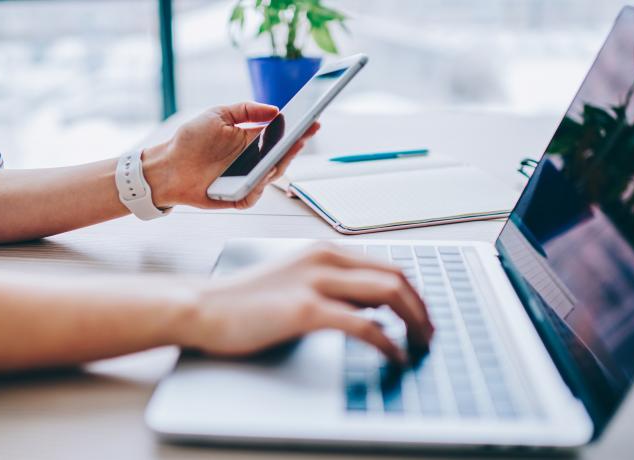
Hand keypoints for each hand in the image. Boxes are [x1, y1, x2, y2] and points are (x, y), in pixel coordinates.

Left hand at [142, 102, 319, 209]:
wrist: (168, 165)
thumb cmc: (191, 140)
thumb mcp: (218, 115)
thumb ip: (246, 110)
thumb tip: (275, 110)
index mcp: (251, 140)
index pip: (281, 135)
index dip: (298, 129)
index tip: (312, 121)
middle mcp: (252, 161)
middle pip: (282, 156)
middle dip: (295, 146)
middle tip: (303, 136)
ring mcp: (246, 179)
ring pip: (271, 176)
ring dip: (280, 164)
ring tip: (287, 150)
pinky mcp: (237, 196)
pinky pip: (253, 195)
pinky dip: (259, 187)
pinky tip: (262, 176)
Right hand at [177, 244, 433, 363]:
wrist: (203, 307)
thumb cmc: (244, 300)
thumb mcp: (296, 280)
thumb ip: (332, 286)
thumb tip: (372, 305)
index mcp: (324, 251)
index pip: (387, 266)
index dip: (413, 292)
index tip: (422, 316)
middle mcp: (325, 259)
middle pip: (396, 276)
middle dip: (422, 306)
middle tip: (430, 333)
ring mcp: (316, 282)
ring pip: (389, 293)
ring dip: (415, 321)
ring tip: (421, 344)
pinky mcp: (306, 309)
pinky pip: (364, 324)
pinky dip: (388, 342)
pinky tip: (394, 355)